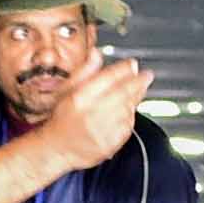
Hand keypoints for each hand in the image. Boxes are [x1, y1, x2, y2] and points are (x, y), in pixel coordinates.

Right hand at [30, 55, 152, 172]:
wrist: (56, 148)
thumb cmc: (61, 118)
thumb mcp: (66, 90)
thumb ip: (84, 71)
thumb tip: (96, 53)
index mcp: (79, 98)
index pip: (107, 78)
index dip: (124, 69)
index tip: (132, 64)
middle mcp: (90, 114)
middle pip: (122, 93)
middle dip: (138, 82)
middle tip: (146, 75)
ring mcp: (100, 131)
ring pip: (127, 110)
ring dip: (136, 99)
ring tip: (139, 90)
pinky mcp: (108, 144)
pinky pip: (127, 128)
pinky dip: (131, 117)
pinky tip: (129, 110)